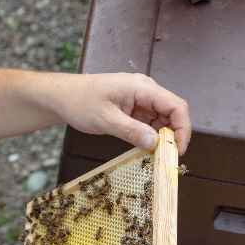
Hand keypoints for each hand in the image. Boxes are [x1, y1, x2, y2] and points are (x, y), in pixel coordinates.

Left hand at [56, 73, 190, 154]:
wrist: (61, 97)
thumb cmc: (79, 102)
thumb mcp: (105, 119)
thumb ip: (131, 131)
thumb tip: (156, 143)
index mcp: (142, 87)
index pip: (176, 106)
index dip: (183, 129)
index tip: (178, 150)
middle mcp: (145, 90)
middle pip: (172, 112)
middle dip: (174, 135)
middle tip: (167, 157)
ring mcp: (139, 99)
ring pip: (162, 118)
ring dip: (162, 136)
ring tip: (156, 155)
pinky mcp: (133, 107)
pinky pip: (150, 121)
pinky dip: (151, 135)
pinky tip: (146, 147)